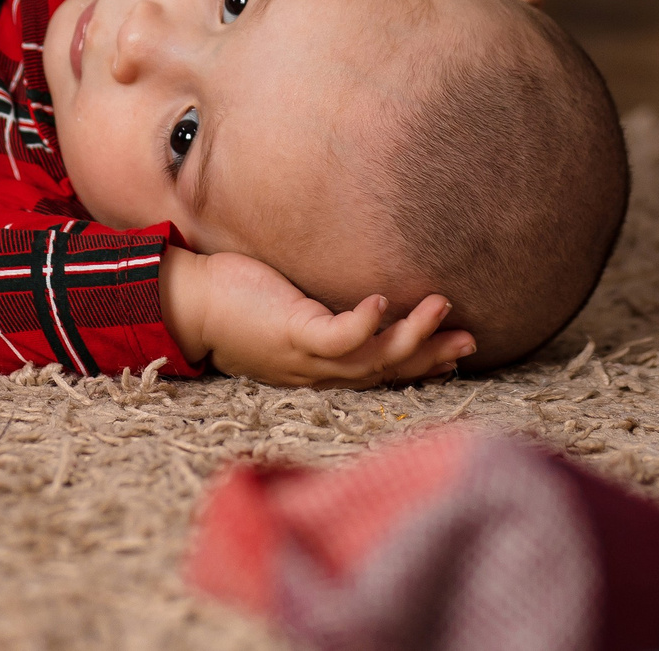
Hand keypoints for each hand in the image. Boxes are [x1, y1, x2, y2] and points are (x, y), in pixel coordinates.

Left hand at [160, 246, 474, 387]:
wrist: (187, 302)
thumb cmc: (234, 299)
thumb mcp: (287, 311)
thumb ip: (320, 310)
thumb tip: (355, 288)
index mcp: (320, 367)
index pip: (380, 370)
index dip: (419, 363)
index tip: (455, 353)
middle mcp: (318, 370)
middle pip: (386, 370)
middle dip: (430, 357)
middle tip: (471, 342)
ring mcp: (305, 356)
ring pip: (371, 358)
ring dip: (411, 338)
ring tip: (442, 307)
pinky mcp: (290, 334)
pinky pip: (334, 337)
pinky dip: (361, 325)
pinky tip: (381, 302)